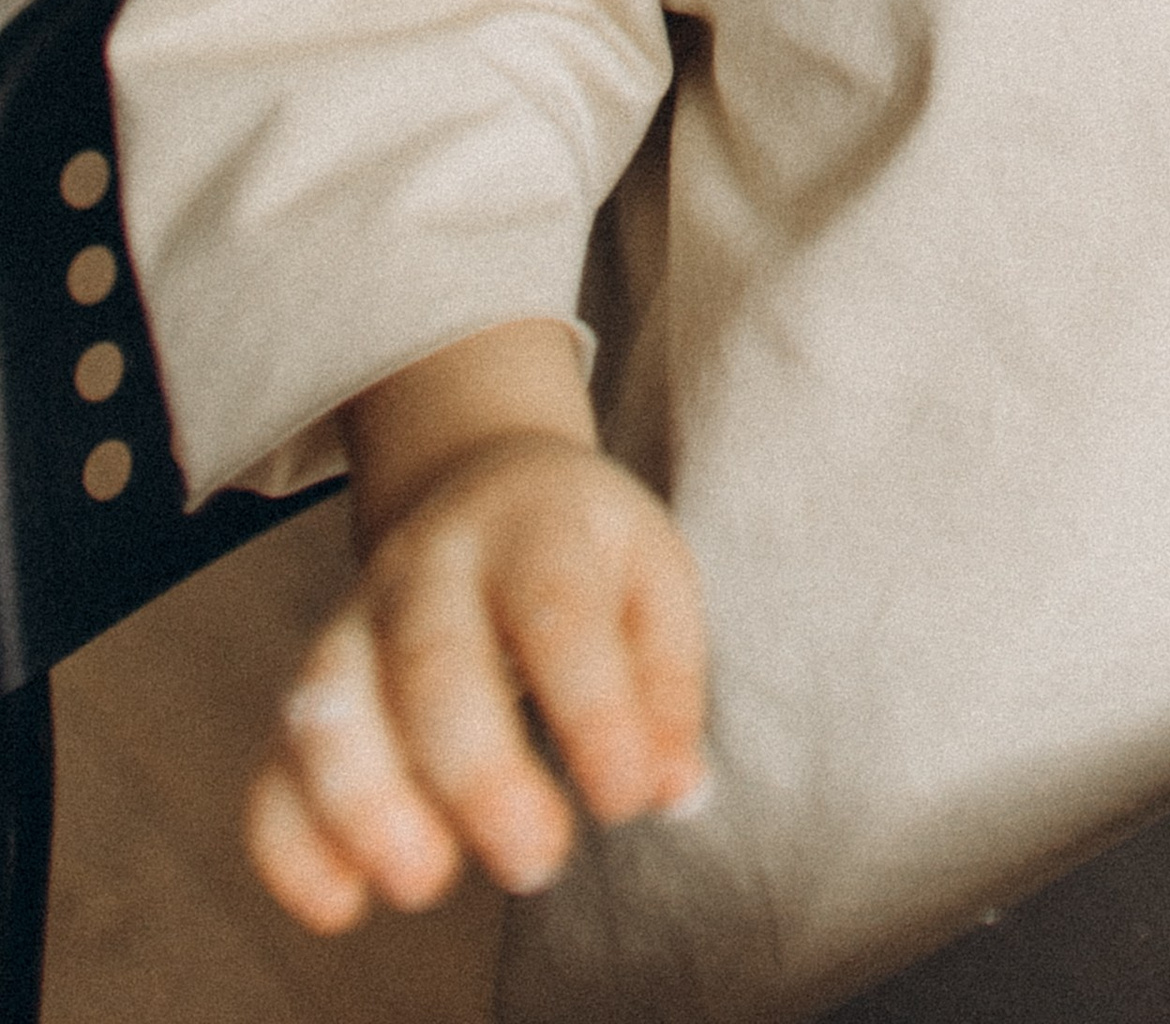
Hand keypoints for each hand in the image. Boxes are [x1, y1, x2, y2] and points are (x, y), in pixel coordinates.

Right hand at [246, 431, 708, 931]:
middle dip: (480, 778)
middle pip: (432, 664)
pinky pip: (274, 766)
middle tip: (538, 861)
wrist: (481, 487)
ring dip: (369, 809)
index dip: (591, 714)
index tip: (624, 800)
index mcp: (535, 528)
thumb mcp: (652, 581)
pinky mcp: (308, 690)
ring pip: (330, 708)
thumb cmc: (584, 558)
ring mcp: (356, 622)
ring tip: (428, 881)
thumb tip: (674, 792)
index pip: (555, 612)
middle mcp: (431, 567)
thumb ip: (667, 683)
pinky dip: (291, 843)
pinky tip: (342, 903)